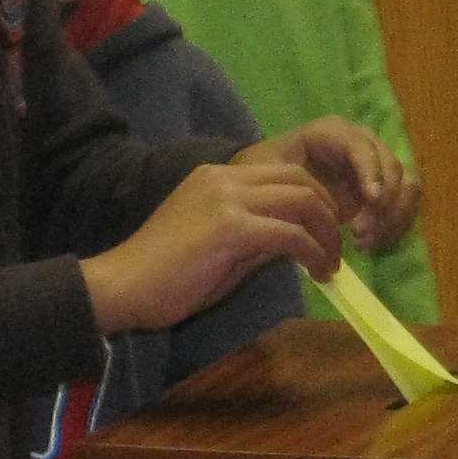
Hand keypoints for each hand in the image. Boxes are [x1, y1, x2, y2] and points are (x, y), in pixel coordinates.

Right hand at [83, 159, 340, 332]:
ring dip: (326, 233)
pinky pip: (291, 233)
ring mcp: (228, 200)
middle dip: (328, 212)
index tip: (323, 233)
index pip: (283, 172)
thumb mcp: (217, 246)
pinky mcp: (232, 228)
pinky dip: (312, 252)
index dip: (313, 200)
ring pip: (302, 200)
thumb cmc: (163, 275)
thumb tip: (294, 242)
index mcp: (217, 176)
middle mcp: (224, 178)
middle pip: (300, 178)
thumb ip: (255, 235)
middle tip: (335, 247)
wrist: (123, 286)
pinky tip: (316, 272)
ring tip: (330, 264)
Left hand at [241, 118, 421, 255]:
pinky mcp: (386, 189)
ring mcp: (378, 165)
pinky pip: (406, 204)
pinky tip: (371, 245)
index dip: (371, 171)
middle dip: (383, 202)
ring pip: (406, 185)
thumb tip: (303, 197)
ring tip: (364, 244)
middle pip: (391, 166)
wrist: (275, 184)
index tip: (371, 200)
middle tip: (359, 235)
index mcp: (333, 132)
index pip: (362, 146)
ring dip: (393, 217)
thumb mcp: (265, 170)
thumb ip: (280, 178)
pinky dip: (395, 226)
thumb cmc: (268, 173)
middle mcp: (362, 143)